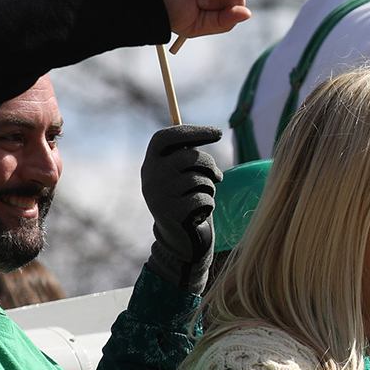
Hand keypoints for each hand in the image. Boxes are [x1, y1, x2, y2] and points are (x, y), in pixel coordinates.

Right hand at [141, 125, 222, 293]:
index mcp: (150, 162)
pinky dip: (209, 204)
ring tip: (204, 196)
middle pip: (189, 157)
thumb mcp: (183, 175)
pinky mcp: (170, 213)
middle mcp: (149, 176)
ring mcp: (158, 195)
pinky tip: (200, 212)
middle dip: (210, 165)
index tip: (219, 132)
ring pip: (199, 179)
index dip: (193, 132)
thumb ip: (190, 155)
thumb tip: (213, 132)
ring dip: (211, 188)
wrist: (180, 237)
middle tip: (219, 176)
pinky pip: (203, 199)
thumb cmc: (187, 199)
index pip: (166, 137)